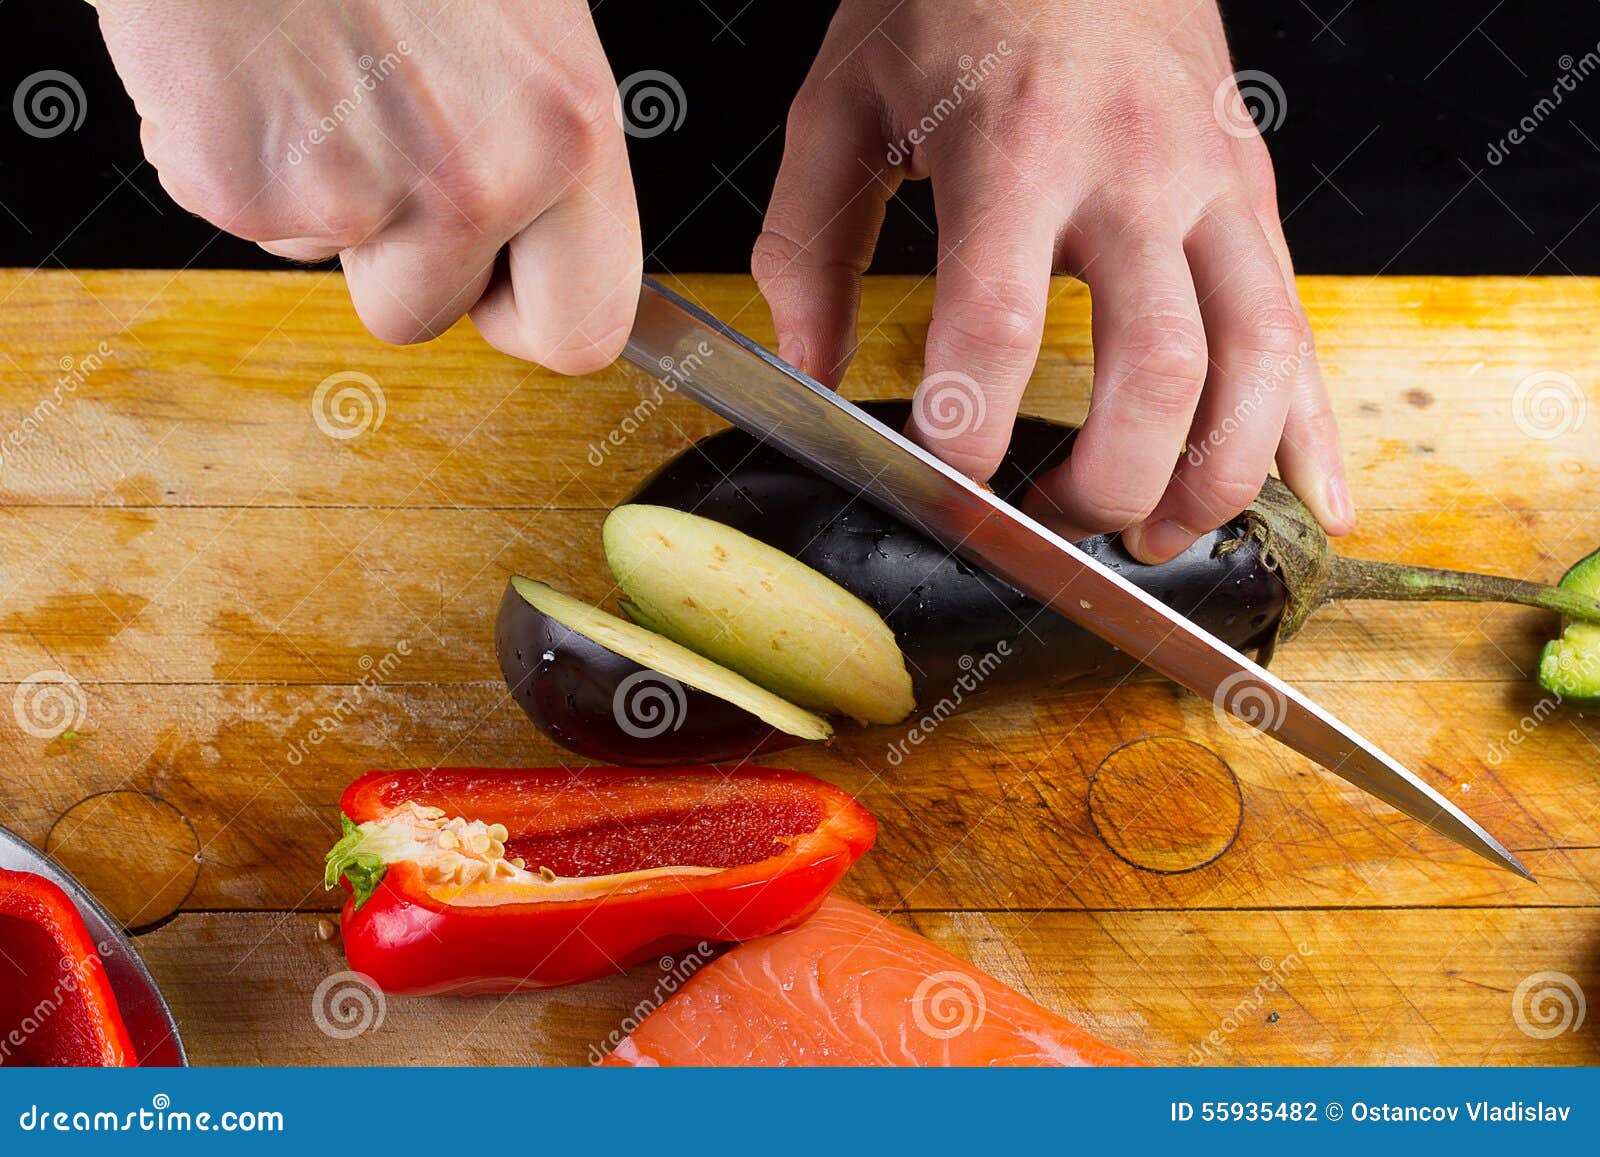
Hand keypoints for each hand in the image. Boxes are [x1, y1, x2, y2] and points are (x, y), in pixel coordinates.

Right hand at [96, 0, 640, 371]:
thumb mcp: (527, 26)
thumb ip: (543, 148)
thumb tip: (551, 254)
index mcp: (571, 132)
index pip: (583, 331)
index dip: (523, 311)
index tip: (493, 275)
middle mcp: (478, 178)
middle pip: (425, 317)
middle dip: (396, 260)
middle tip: (379, 143)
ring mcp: (353, 191)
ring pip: (332, 269)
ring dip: (321, 203)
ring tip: (318, 79)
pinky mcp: (240, 183)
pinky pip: (248, 223)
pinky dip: (239, 158)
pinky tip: (257, 70)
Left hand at [753, 0, 1351, 561]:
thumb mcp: (845, 99)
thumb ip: (810, 241)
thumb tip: (807, 368)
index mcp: (1017, 147)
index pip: (999, 321)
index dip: (969, 426)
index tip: (941, 484)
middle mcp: (1135, 171)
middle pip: (1157, 366)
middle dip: (1110, 480)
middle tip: (1051, 525)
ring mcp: (1212, 183)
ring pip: (1257, 359)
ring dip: (1218, 475)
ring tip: (1159, 540)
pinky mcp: (1252, 192)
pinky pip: (1300, 323)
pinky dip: (1313, 425)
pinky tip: (1314, 496)